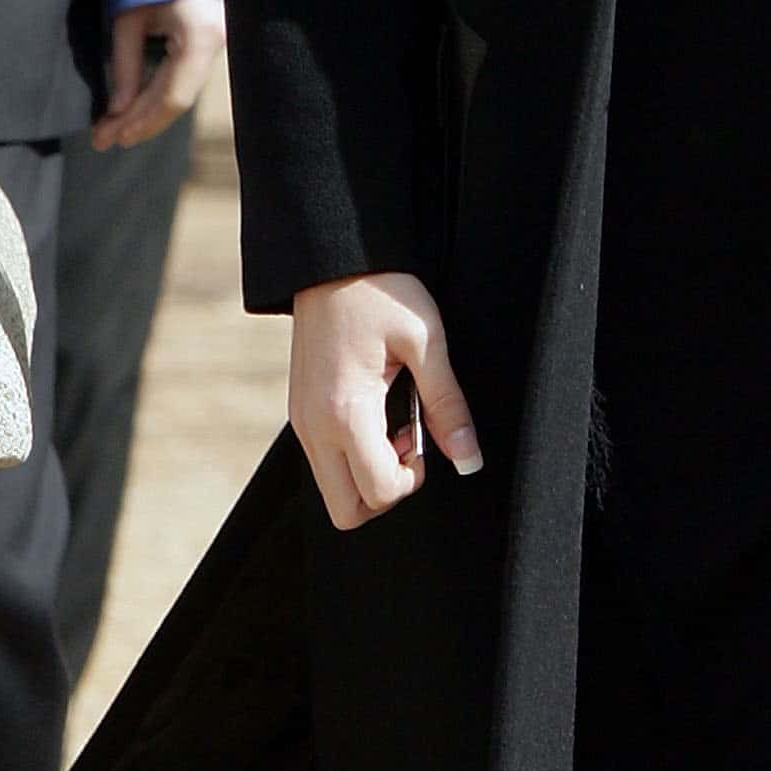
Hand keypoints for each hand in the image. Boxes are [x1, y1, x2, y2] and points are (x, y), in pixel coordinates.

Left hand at [93, 0, 225, 149]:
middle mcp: (216, 45)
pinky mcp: (209, 48)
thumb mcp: (128, 21)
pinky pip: (183, 81)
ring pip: (180, 93)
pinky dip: (156, 98)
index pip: (174, 95)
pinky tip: (133, 113)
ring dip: (146, 114)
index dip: (144, 121)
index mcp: (201, 37)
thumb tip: (118, 110)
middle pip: (177, 99)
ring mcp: (217, 47)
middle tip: (104, 141)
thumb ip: (126, 67)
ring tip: (112, 132)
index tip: (114, 137)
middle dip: (138, 122)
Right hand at [288, 270, 482, 529]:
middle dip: (385, 492)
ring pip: (333, 490)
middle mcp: (313, 427)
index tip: (424, 441)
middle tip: (410, 442)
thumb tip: (470, 459)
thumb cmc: (383, 291)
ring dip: (369, 474)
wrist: (333, 259)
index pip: (375, 492)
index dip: (410, 480)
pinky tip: (377, 411)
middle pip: (345, 511)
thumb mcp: (427, 342)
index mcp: (344, 411)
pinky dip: (353, 455)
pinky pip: (325, 462)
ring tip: (396, 423)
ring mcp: (301, 423)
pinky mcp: (300, 413)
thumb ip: (448, 405)